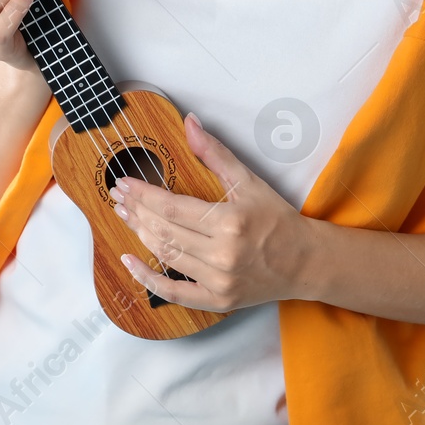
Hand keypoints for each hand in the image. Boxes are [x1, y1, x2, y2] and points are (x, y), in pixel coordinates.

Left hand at [110, 112, 315, 311]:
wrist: (306, 262)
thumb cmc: (278, 220)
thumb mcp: (249, 182)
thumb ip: (215, 154)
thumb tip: (189, 123)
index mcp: (231, 222)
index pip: (173, 207)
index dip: (143, 195)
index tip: (125, 183)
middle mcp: (224, 254)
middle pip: (165, 231)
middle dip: (137, 211)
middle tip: (118, 197)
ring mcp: (220, 281)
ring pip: (167, 256)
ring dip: (140, 234)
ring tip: (125, 216)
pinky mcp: (218, 301)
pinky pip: (174, 293)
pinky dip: (148, 279)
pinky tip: (130, 261)